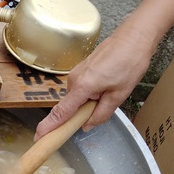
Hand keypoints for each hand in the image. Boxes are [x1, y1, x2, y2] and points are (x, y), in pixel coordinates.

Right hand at [34, 26, 153, 140]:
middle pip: (70, 106)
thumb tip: (86, 125)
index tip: (38, 137)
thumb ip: (101, 114)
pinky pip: (80, 89)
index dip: (49, 126)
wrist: (134, 36)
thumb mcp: (119, 94)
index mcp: (82, 87)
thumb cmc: (129, 62)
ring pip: (77, 98)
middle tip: (104, 105)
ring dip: (88, 102)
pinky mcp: (81, 70)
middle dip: (81, 113)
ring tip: (111, 90)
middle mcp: (74, 80)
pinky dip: (89, 94)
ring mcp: (76, 73)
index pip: (61, 112)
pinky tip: (107, 85)